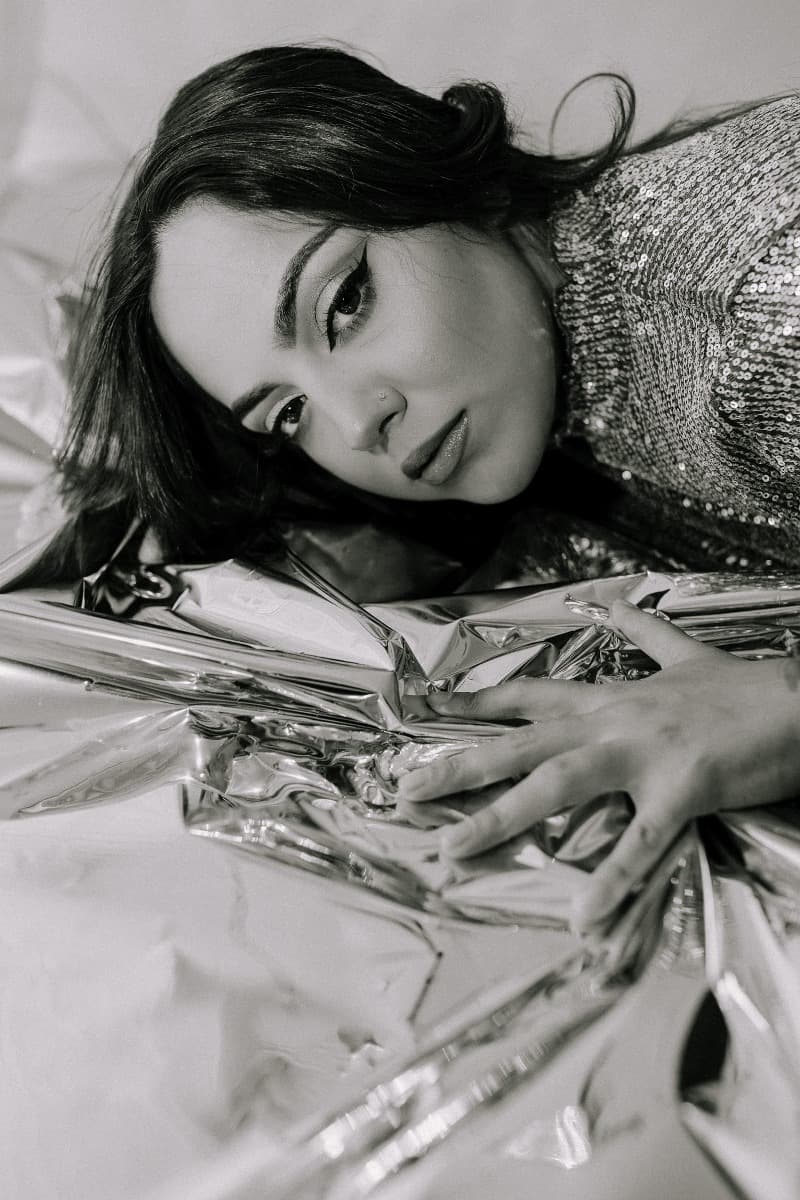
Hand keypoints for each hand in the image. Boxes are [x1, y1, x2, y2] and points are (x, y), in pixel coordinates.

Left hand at [399, 600, 799, 931]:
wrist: (798, 699)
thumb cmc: (739, 687)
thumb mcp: (682, 652)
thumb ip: (639, 633)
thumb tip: (609, 602)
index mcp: (611, 696)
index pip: (531, 696)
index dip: (479, 704)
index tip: (430, 709)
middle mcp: (613, 721)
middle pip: (521, 744)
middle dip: (460, 767)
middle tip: (406, 792)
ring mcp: (643, 754)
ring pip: (557, 785)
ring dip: (502, 818)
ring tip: (454, 851)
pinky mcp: (681, 788)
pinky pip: (639, 841)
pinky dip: (610, 880)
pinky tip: (582, 919)